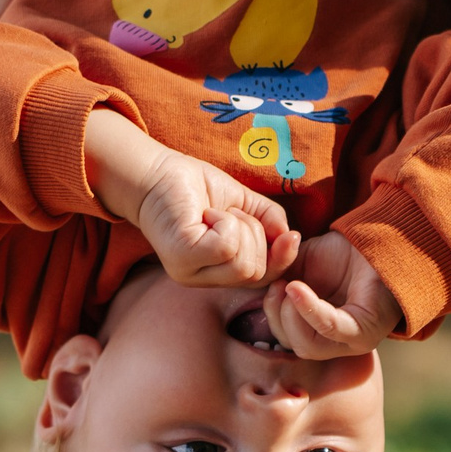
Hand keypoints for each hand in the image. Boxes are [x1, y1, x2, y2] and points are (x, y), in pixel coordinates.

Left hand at [84, 108, 298, 286]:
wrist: (158, 171)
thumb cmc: (196, 187)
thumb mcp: (245, 204)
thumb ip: (270, 223)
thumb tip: (292, 238)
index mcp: (216, 272)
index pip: (262, 280)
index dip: (281, 259)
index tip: (291, 236)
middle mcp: (201, 280)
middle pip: (256, 273)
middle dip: (256, 235)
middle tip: (231, 213)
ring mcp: (189, 274)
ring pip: (244, 263)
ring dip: (241, 227)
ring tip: (217, 213)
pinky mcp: (181, 258)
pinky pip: (227, 246)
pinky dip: (226, 223)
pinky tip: (206, 214)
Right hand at [264, 233, 402, 358]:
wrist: (378, 239)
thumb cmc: (341, 254)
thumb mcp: (299, 262)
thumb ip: (276, 274)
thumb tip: (252, 278)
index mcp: (318, 330)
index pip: (286, 336)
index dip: (271, 313)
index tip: (270, 284)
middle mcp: (336, 342)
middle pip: (294, 345)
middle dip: (277, 317)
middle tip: (277, 285)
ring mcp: (352, 341)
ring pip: (308, 346)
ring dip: (290, 317)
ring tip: (289, 286)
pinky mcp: (365, 331)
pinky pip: (331, 329)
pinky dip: (310, 311)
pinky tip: (296, 289)